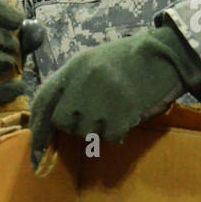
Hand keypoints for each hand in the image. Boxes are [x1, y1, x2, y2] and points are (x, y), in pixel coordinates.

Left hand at [29, 24, 200, 168]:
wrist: (164, 56)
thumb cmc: (129, 60)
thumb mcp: (93, 62)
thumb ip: (72, 85)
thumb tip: (53, 117)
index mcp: (74, 67)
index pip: (43, 100)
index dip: (37, 125)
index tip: (36, 146)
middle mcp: (83, 83)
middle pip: (63, 121)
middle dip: (74, 124)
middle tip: (95, 114)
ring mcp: (101, 100)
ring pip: (86, 132)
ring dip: (99, 127)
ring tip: (114, 110)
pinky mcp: (120, 115)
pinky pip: (110, 137)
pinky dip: (118, 131)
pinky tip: (127, 114)